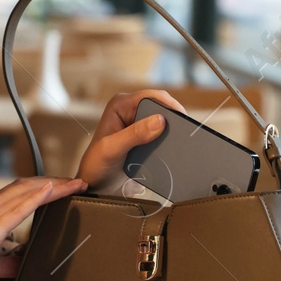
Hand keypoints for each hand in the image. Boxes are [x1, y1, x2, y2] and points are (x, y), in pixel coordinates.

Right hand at [0, 176, 86, 280]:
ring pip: (26, 192)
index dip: (41, 189)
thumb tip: (24, 264)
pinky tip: (51, 190)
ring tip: (75, 184)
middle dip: (54, 183)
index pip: (18, 194)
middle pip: (26, 187)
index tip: (62, 188)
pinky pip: (17, 208)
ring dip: (53, 186)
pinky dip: (36, 197)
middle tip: (77, 182)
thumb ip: (5, 263)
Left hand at [73, 89, 189, 191]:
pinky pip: (162, 133)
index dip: (169, 104)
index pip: (150, 96)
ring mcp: (138, 123)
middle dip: (173, 116)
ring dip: (172, 128)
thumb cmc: (96, 164)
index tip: (182, 118)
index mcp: (120, 105)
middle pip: (160, 106)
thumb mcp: (112, 149)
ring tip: (182, 139)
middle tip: (184, 131)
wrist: (96, 184)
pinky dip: (169, 138)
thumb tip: (159, 120)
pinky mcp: (144, 136)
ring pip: (163, 119)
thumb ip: (134, 134)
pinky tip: (174, 147)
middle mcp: (129, 110)